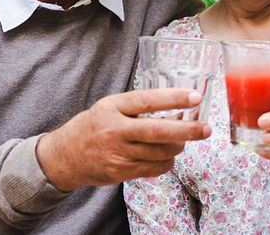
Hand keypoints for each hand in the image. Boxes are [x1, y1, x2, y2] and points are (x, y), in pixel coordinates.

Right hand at [36, 88, 210, 191]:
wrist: (62, 157)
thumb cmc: (93, 126)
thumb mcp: (110, 107)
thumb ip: (138, 108)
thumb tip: (178, 110)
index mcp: (113, 107)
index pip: (147, 100)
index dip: (173, 98)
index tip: (195, 97)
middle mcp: (115, 129)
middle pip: (158, 131)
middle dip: (187, 130)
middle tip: (206, 129)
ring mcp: (117, 153)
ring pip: (160, 152)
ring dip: (178, 147)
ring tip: (182, 140)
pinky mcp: (120, 171)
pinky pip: (154, 168)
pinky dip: (167, 162)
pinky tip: (167, 156)